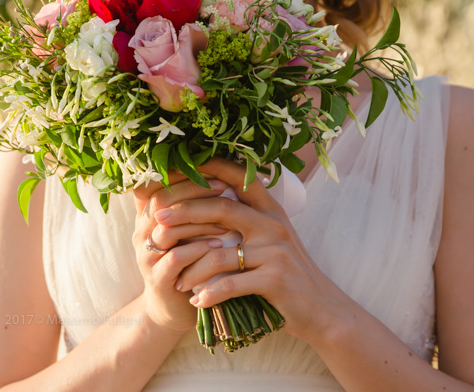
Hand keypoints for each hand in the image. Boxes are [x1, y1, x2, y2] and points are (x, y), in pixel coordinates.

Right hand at [131, 172, 229, 334]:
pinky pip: (175, 258)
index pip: (156, 183)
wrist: (174, 308)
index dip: (182, 174)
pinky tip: (219, 246)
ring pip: (168, 229)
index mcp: (147, 215)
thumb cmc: (186, 262)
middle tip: (224, 189)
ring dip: (199, 222)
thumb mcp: (186, 230)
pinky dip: (198, 249)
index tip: (213, 170)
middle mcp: (141, 232)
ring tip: (227, 220)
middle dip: (194, 192)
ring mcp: (146, 256)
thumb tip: (220, 172)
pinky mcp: (157, 279)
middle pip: (161, 201)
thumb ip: (192, 206)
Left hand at [154, 158, 349, 341]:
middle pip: (220, 208)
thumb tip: (199, 204)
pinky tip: (197, 301)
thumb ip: (244, 220)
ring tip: (178, 282)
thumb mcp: (270, 240)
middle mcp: (273, 224)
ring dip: (192, 270)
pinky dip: (209, 294)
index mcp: (269, 210)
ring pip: (219, 254)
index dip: (206, 169)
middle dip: (185, 213)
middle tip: (158, 223)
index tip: (174, 171)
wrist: (322, 310)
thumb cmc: (287, 274)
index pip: (237, 177)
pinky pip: (230, 284)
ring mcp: (276, 251)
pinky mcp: (276, 279)